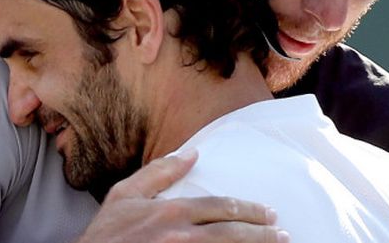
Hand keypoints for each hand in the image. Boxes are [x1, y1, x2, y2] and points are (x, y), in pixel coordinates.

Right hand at [75, 149, 289, 242]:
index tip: (267, 213)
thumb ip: (160, 172)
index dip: (248, 210)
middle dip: (261, 232)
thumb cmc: (107, 233)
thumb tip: (192, 153)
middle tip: (281, 232)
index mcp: (172, 212)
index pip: (221, 207)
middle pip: (232, 232)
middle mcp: (182, 236)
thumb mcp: (125, 194)